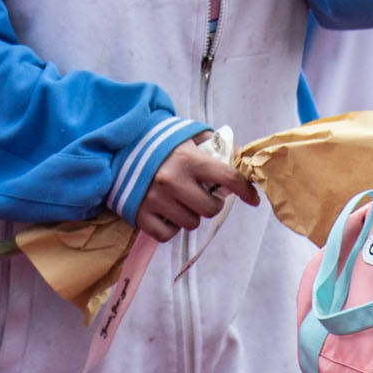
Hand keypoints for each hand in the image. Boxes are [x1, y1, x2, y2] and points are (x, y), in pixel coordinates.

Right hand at [133, 137, 258, 242]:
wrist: (119, 148)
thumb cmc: (161, 144)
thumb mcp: (189, 137)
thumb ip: (216, 145)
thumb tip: (242, 155)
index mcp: (189, 159)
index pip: (227, 177)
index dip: (245, 190)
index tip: (253, 199)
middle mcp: (173, 180)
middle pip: (210, 209)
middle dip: (211, 203)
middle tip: (202, 195)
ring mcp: (155, 199)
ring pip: (191, 223)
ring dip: (190, 215)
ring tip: (180, 200)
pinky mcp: (140, 215)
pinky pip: (167, 235)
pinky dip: (170, 227)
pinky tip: (166, 212)